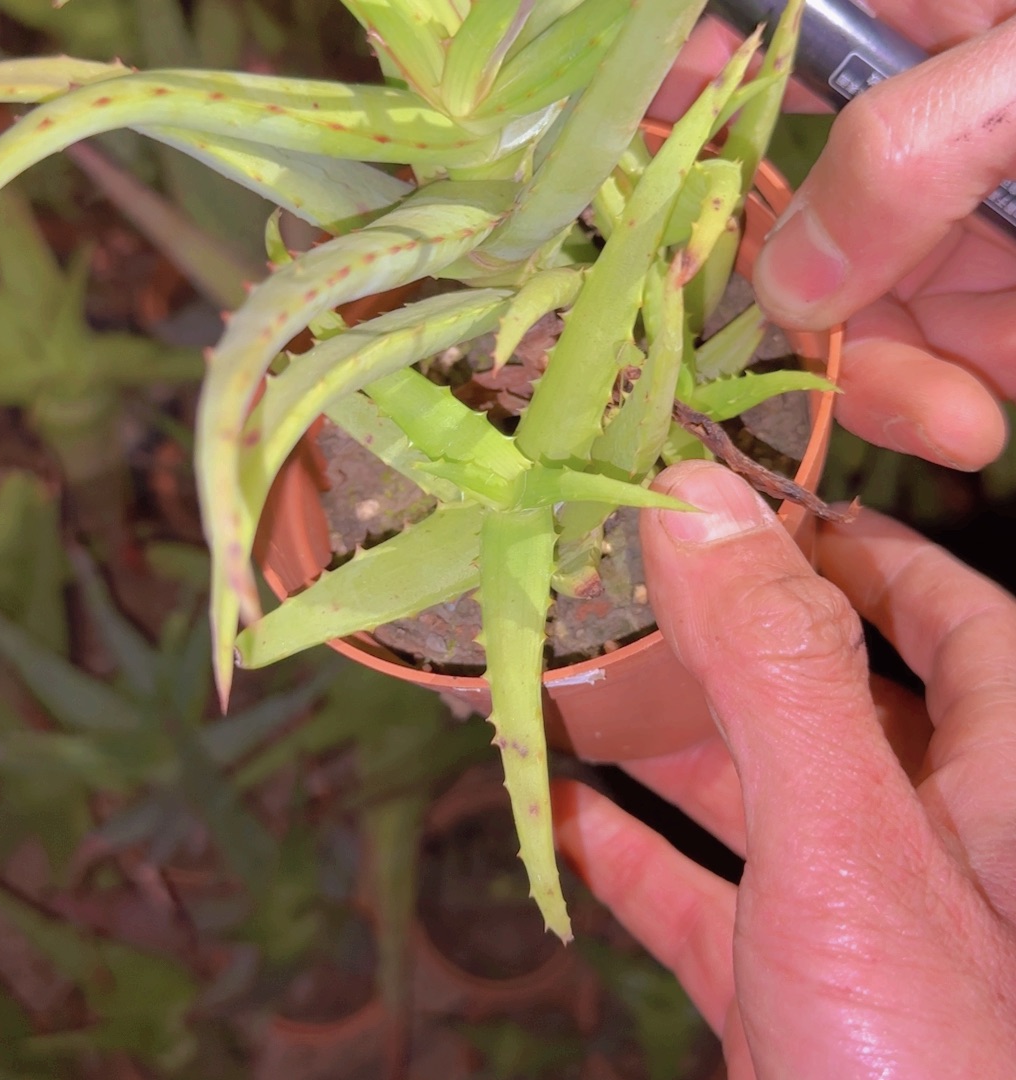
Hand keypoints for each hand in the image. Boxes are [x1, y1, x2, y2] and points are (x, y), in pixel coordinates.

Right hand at [554, 460, 1015, 1077]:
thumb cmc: (933, 1070)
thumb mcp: (851, 847)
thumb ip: (777, 666)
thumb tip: (698, 494)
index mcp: (1001, 772)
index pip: (937, 606)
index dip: (847, 541)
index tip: (736, 496)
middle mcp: (939, 840)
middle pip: (827, 692)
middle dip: (724, 632)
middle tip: (620, 577)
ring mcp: (864, 928)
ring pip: (757, 794)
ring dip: (665, 741)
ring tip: (570, 677)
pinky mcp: (799, 1006)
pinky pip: (709, 902)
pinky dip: (639, 856)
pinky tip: (564, 819)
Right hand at [654, 5, 1015, 470]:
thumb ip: (897, 161)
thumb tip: (781, 284)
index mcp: (916, 27)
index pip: (766, 47)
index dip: (682, 94)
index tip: (609, 159)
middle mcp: (917, 128)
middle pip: (791, 218)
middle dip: (785, 308)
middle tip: (802, 373)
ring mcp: (955, 214)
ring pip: (855, 309)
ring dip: (881, 382)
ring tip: (954, 425)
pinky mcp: (997, 293)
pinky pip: (933, 355)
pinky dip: (938, 403)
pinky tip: (968, 425)